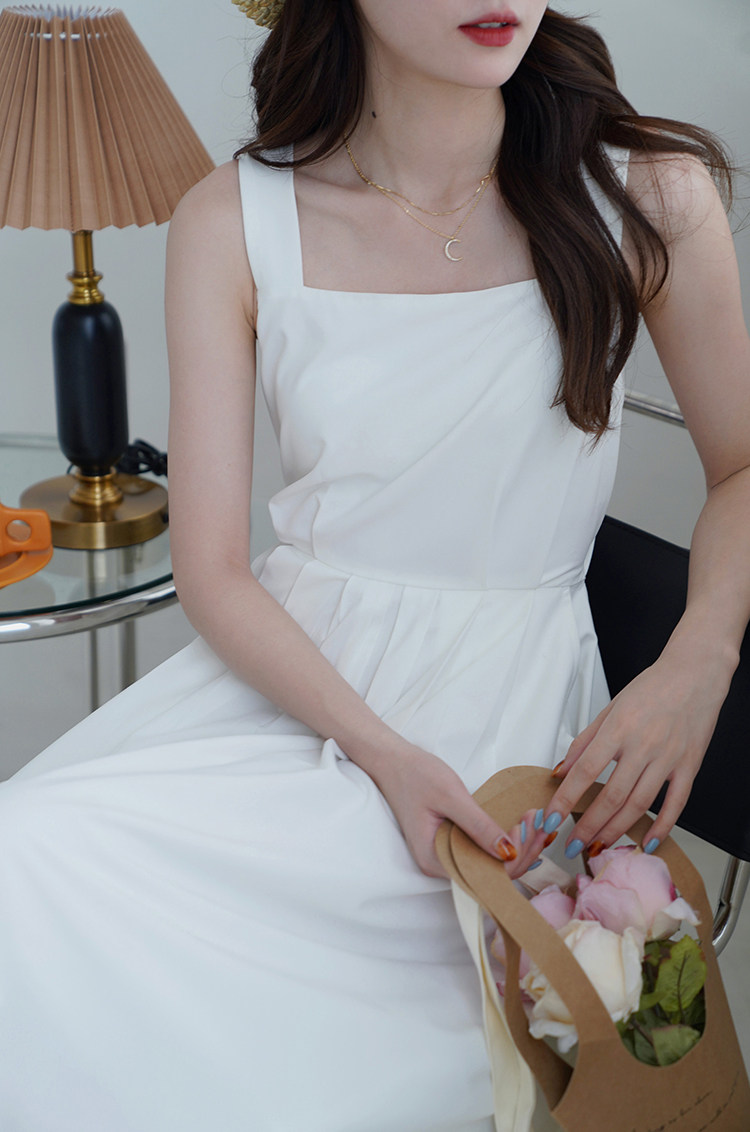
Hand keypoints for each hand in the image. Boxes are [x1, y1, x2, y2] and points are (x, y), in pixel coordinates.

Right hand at [372, 743, 548, 877]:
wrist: (392, 759)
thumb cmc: (415, 774)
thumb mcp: (451, 797)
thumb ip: (479, 827)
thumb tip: (509, 853)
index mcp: (435, 860)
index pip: (485, 875)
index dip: (514, 857)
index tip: (528, 827)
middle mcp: (440, 865)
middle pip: (490, 873)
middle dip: (521, 851)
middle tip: (539, 821)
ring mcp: (445, 855)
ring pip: (489, 862)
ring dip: (516, 846)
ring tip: (535, 821)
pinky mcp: (451, 843)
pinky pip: (482, 850)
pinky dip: (503, 840)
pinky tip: (522, 827)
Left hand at [537, 652, 728, 858]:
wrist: (694, 674)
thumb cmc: (652, 687)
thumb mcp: (610, 707)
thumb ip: (585, 741)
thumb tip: (561, 770)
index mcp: (619, 728)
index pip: (584, 771)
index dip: (565, 799)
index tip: (551, 819)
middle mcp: (643, 745)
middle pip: (611, 795)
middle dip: (587, 825)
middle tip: (572, 844)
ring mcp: (668, 758)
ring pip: (639, 804)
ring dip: (616, 830)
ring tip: (598, 847)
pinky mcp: (689, 766)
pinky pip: (676, 804)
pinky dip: (662, 828)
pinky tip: (647, 843)